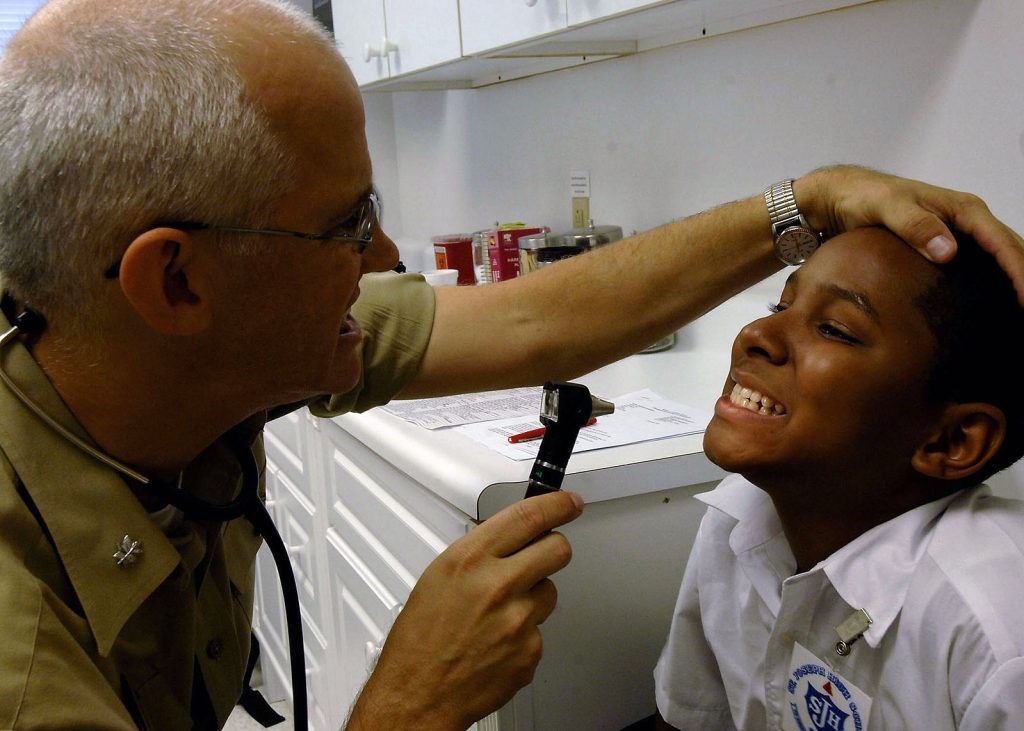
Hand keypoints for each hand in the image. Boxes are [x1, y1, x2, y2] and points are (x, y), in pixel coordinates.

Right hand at [346, 491, 583, 730]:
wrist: (417, 696)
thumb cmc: (419, 642)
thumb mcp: (438, 578)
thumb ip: (478, 554)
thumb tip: (506, 540)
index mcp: (470, 560)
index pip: (529, 516)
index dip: (557, 504)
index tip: (568, 503)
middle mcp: (498, 586)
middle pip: (557, 548)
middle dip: (554, 547)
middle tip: (543, 553)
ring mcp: (518, 620)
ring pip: (549, 592)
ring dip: (533, 597)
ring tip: (498, 614)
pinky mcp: (530, 651)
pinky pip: (540, 631)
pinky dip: (524, 634)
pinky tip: (497, 642)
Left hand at [796, 165, 1023, 305]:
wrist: (842, 196)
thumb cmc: (865, 197)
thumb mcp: (887, 207)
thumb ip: (915, 226)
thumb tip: (950, 252)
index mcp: (964, 210)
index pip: (1004, 243)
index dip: (1020, 271)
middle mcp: (968, 221)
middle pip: (1011, 251)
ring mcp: (958, 235)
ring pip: (1000, 259)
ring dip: (1014, 281)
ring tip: (1017, 312)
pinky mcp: (944, 248)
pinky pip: (979, 267)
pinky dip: (993, 284)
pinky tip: (992, 306)